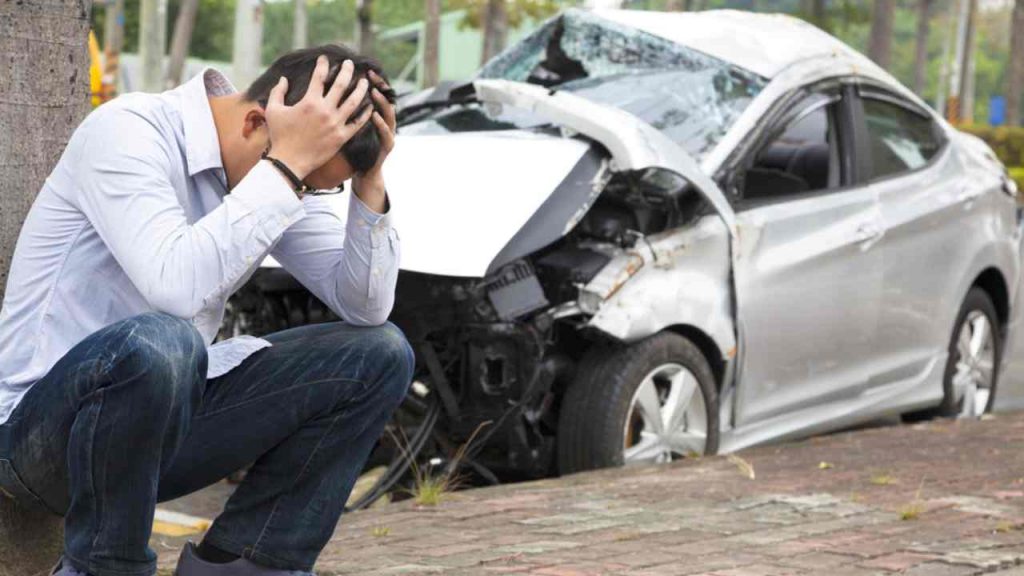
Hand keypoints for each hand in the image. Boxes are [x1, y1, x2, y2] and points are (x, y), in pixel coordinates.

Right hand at [264, 56, 372, 178]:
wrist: (289, 162)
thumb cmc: (279, 136)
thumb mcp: (273, 110)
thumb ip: (277, 92)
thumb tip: (283, 79)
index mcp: (309, 102)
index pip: (319, 77)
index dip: (322, 65)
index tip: (325, 58)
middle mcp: (325, 110)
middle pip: (341, 85)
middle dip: (347, 71)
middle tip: (350, 63)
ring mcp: (335, 124)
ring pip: (353, 102)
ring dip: (361, 89)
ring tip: (365, 81)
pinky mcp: (341, 137)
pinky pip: (358, 123)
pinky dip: (365, 114)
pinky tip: (370, 106)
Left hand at [353, 71, 396, 211]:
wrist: (366, 171)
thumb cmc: (357, 149)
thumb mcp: (353, 127)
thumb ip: (349, 110)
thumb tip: (333, 92)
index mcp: (372, 115)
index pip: (374, 94)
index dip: (371, 81)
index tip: (362, 68)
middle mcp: (383, 121)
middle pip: (384, 98)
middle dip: (379, 85)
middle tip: (370, 74)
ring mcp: (386, 133)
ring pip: (388, 114)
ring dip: (381, 102)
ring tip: (374, 91)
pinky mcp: (386, 145)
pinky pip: (386, 134)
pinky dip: (381, 125)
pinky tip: (374, 116)